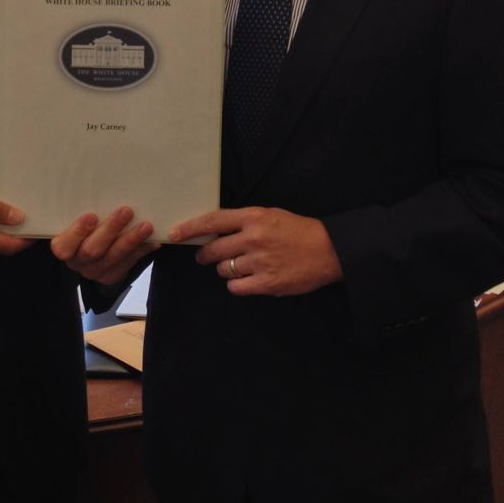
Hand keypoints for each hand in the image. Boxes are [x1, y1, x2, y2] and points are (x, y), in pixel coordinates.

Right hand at [51, 205, 155, 285]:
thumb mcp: (75, 217)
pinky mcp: (111, 276)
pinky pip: (128, 264)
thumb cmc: (84, 225)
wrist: (92, 245)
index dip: (77, 232)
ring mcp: (95, 272)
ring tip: (147, 225)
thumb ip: (78, 208)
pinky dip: (141, 251)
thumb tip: (87, 186)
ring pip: (114, 257)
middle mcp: (77, 262)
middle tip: (126, 210)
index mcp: (63, 247)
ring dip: (131, 240)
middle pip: (93, 250)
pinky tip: (153, 241)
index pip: (64, 246)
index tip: (91, 215)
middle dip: (111, 230)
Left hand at [167, 206, 342, 296]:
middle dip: (205, 255)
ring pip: (223, 269)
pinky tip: (247, 279)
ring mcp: (260, 262)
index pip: (213, 221)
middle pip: (213, 250)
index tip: (175, 233)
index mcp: (254, 217)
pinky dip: (237, 284)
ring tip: (241, 265)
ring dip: (225, 269)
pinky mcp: (267, 283)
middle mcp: (253, 238)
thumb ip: (243, 222)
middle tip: (207, 256)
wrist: (328, 250)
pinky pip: (236, 287)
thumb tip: (214, 231)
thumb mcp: (270, 215)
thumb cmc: (298, 230)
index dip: (190, 228)